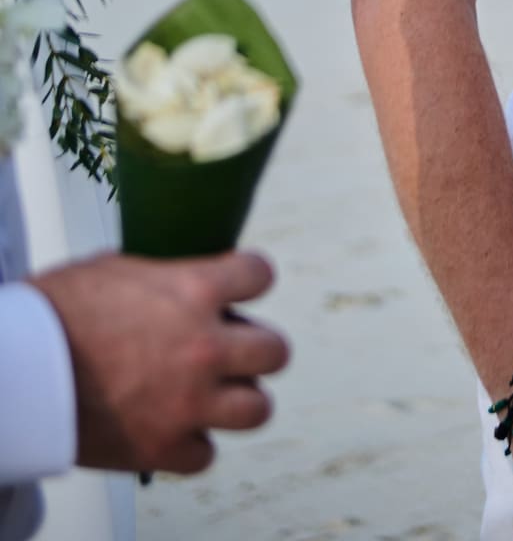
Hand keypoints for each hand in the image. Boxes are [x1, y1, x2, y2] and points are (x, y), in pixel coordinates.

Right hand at [33, 248, 290, 475]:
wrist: (19, 369)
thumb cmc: (56, 312)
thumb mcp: (118, 269)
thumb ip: (164, 277)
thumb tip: (178, 279)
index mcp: (195, 291)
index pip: (260, 275)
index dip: (249, 280)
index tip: (241, 288)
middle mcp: (203, 347)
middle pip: (275, 351)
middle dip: (255, 349)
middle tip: (232, 351)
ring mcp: (187, 402)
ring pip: (256, 409)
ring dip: (238, 400)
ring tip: (214, 394)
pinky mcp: (162, 449)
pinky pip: (204, 455)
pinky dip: (191, 444)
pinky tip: (172, 428)